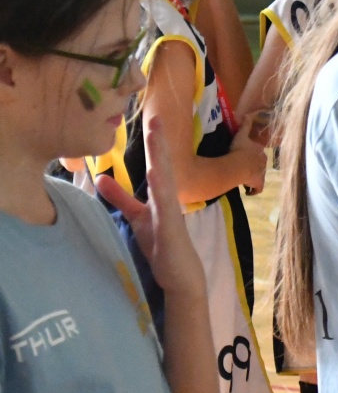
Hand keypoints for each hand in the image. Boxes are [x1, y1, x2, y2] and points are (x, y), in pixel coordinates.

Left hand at [96, 115, 205, 301]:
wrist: (181, 275)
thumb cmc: (162, 246)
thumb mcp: (138, 217)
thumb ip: (121, 198)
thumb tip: (101, 178)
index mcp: (162, 196)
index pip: (157, 165)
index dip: (155, 144)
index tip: (152, 120)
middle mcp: (169, 199)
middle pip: (164, 166)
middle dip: (160, 143)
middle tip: (157, 117)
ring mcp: (171, 213)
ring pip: (165, 181)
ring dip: (161, 159)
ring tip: (156, 138)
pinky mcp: (170, 229)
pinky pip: (164, 206)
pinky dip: (160, 189)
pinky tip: (156, 174)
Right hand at [230, 130, 266, 194]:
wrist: (238, 165)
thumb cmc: (239, 149)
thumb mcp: (241, 134)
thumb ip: (245, 125)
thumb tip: (249, 114)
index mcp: (260, 150)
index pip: (258, 152)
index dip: (252, 154)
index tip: (245, 157)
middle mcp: (263, 162)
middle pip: (260, 164)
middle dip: (253, 166)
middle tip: (243, 168)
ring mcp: (261, 173)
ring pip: (259, 175)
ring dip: (253, 177)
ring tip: (244, 178)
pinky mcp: (258, 183)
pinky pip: (257, 189)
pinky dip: (254, 190)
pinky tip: (248, 191)